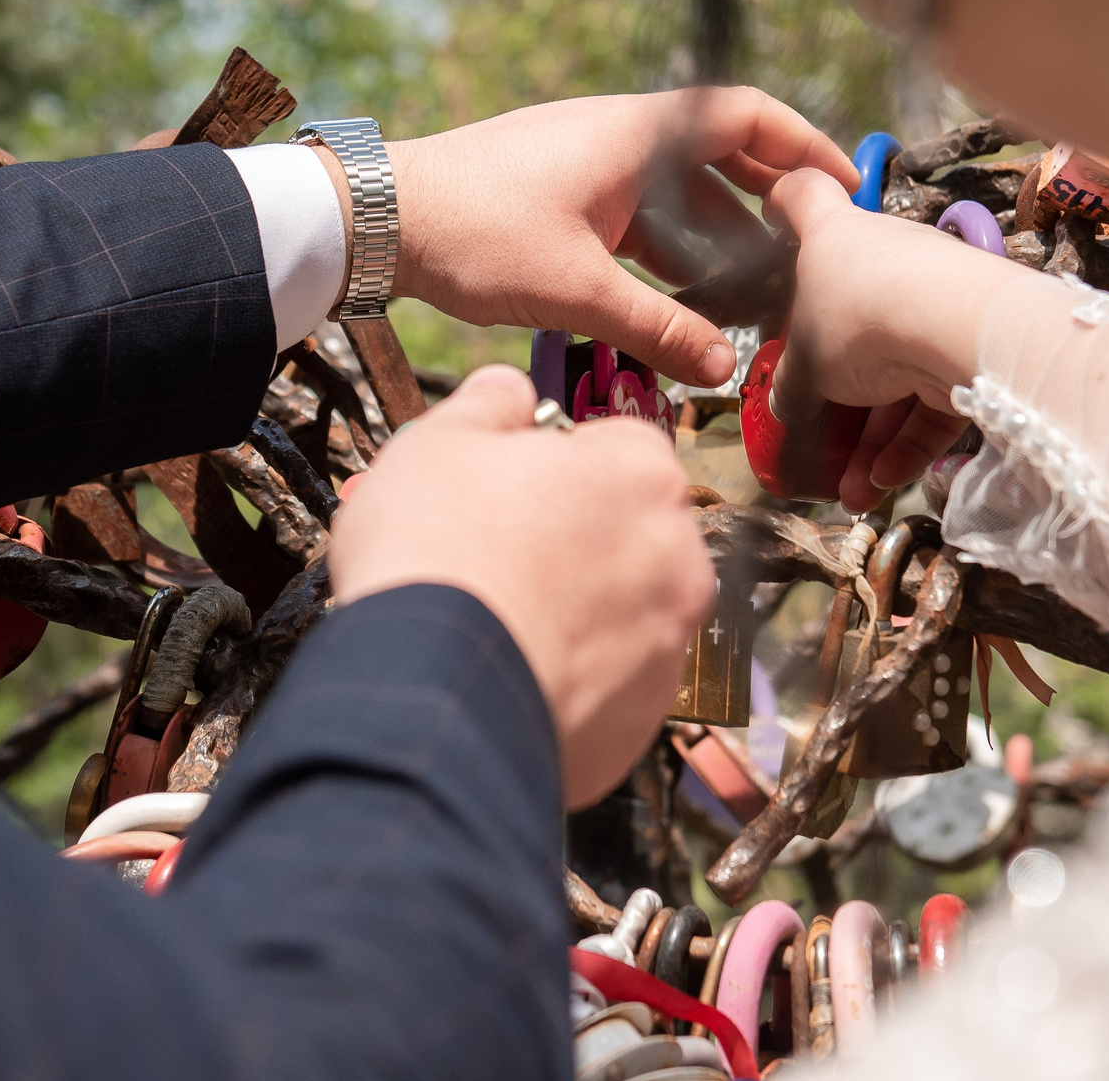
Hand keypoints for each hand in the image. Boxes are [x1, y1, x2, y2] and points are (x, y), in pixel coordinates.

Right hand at [328, 366, 715, 807]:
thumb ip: (488, 404)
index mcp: (640, 471)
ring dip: (574, 608)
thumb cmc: (434, 555)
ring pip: (622, 608)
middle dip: (572, 537)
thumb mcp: (438, 443)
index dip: (556, 463)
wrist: (430, 700)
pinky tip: (508, 672)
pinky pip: (609, 682)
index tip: (507, 486)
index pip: (617, 444)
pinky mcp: (644, 717)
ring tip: (494, 619)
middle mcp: (678, 554)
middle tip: (495, 553)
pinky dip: (569, 675)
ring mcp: (668, 642)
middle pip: (627, 529)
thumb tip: (509, 391)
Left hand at [387, 89, 859, 386]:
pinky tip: (683, 308)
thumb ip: (658, 329)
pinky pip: (637, 219)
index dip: (806, 143)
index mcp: (638, 133)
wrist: (377, 217)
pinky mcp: (560, 195)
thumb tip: (726, 370)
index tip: (847, 185)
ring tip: (755, 303)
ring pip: (677, 200)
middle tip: (811, 264)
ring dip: (716, 246)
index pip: (748, 115)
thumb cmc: (476, 233)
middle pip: (720, 163)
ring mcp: (588, 165)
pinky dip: (667, 256)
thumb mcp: (576, 288)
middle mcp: (620, 136)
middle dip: (768, 212)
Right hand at [763, 168, 1034, 509]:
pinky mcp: (972, 342)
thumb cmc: (856, 317)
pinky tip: (883, 482)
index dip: (782, 204)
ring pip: (896, 371)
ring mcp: (933, 298)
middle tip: (813, 434)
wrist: (954, 325)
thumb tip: (781, 410)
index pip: (802, 196)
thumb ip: (787, 392)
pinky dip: (909, 439)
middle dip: (832, 385)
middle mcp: (887, 257)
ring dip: (871, 437)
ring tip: (852, 491)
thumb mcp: (803, 366)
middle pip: (851, 311)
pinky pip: (933, 395)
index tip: (772, 219)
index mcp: (834, 237)